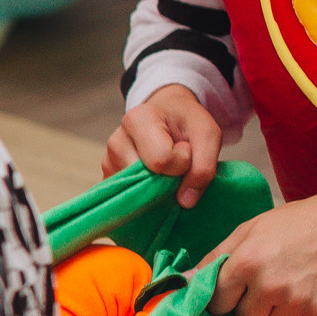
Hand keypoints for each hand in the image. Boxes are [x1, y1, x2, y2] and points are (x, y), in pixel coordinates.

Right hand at [104, 84, 223, 207]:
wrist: (167, 113)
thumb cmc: (187, 122)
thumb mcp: (208, 135)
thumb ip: (204, 167)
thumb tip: (185, 202)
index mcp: (137, 120)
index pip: (161, 160)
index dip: (182, 162)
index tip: (185, 148)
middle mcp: (116, 141)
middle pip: (147, 179)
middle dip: (169, 176)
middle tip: (175, 158)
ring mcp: (108, 160)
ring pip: (138, 190)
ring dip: (158, 184)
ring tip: (163, 163)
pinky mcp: (108, 176)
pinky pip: (130, 194)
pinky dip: (147, 190)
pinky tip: (152, 173)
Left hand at [206, 178, 316, 315]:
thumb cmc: (298, 224)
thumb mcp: (251, 230)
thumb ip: (215, 258)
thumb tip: (181, 281)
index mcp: (245, 262)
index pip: (216, 302)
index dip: (224, 298)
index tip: (235, 292)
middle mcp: (269, 285)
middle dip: (253, 306)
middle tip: (271, 283)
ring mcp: (297, 301)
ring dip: (280, 312)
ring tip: (295, 284)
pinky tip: (312, 293)